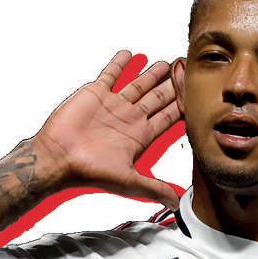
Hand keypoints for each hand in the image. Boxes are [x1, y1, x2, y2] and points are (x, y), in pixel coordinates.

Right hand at [32, 49, 180, 208]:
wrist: (59, 157)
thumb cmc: (91, 171)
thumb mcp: (129, 181)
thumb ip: (154, 188)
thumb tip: (176, 204)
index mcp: (141, 136)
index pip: (168, 118)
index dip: (183, 106)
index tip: (197, 95)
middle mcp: (130, 119)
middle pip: (158, 98)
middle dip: (173, 85)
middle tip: (188, 70)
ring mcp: (114, 104)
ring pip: (139, 84)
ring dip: (153, 73)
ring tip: (167, 62)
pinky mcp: (96, 93)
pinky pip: (111, 74)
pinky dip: (120, 63)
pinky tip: (130, 54)